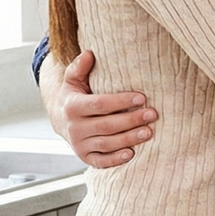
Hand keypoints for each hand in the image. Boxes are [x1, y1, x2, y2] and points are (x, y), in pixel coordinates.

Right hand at [47, 50, 156, 168]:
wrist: (62, 119)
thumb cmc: (75, 95)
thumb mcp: (73, 79)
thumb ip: (80, 67)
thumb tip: (89, 54)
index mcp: (72, 106)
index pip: (99, 104)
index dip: (121, 101)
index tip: (142, 97)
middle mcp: (74, 128)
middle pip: (107, 125)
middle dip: (131, 120)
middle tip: (152, 115)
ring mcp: (79, 144)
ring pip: (107, 144)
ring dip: (129, 139)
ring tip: (148, 132)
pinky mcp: (85, 157)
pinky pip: (100, 161)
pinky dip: (115, 159)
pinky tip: (131, 154)